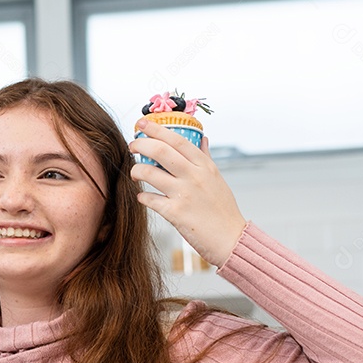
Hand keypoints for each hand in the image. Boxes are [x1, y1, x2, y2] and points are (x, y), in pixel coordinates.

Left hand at [129, 119, 246, 267]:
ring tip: (135, 173)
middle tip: (132, 145)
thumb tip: (203, 139)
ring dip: (136, 171)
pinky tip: (143, 197)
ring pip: (149, 173)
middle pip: (160, 151)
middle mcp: (194, 176)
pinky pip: (149, 199)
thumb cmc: (223, 210)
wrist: (231, 239)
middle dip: (140, 144)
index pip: (177, 139)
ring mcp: (184, 194)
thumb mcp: (217, 179)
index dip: (156, 129)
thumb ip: (206, 158)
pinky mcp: (175, 213)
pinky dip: (142, 197)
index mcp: (205, 166)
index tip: (142, 123)